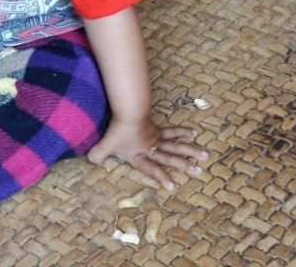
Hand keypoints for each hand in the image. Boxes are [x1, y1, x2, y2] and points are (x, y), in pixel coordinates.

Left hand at [86, 118, 207, 190]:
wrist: (128, 109)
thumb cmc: (117, 130)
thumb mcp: (104, 145)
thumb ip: (97, 155)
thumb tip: (90, 160)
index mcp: (140, 155)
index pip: (152, 169)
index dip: (161, 177)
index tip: (172, 186)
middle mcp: (151, 148)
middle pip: (170, 157)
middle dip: (185, 165)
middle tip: (199, 171)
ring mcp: (156, 138)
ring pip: (177, 145)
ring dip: (191, 150)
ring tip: (205, 155)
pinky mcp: (158, 129)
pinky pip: (172, 132)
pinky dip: (183, 132)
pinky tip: (195, 133)